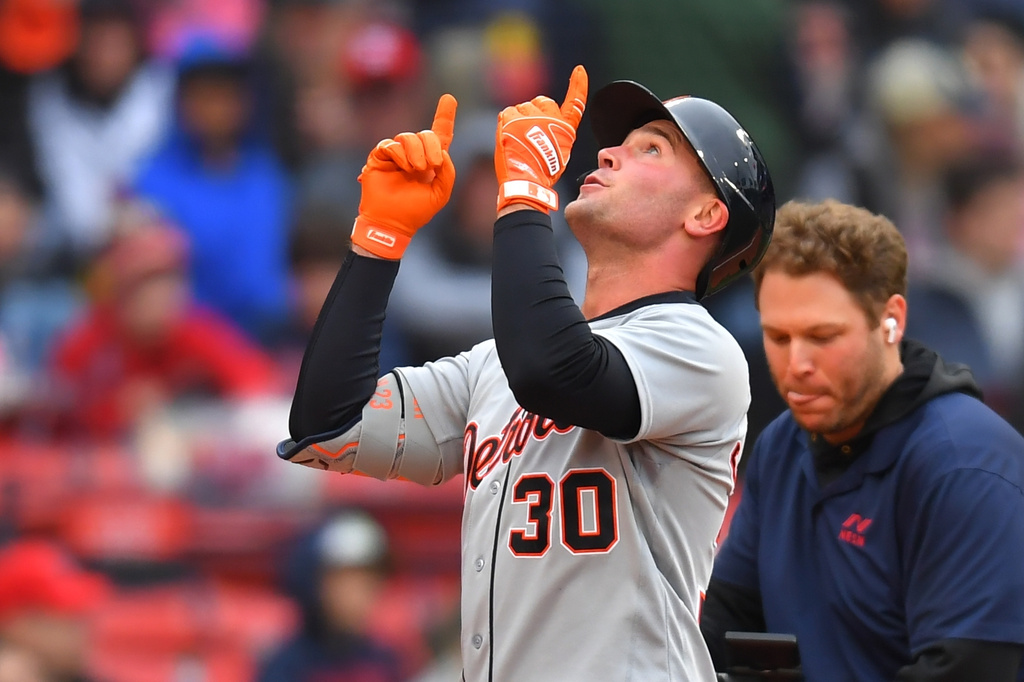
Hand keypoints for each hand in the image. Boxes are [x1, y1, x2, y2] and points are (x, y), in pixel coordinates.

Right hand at [352, 94, 457, 258]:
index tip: (449, 98)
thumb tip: (442, 152)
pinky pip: (391, 145)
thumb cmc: (415, 212)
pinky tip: (403, 168)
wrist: (392, 223)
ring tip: (416, 170)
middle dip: (431, 146)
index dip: (444, 116)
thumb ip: (448, 172)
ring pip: (408, 136)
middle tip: (431, 167)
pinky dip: (400, 155)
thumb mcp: (441, 194)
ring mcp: (396, 154)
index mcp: (430, 162)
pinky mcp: (380, 156)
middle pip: (426, 133)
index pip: (439, 135)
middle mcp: (413, 154)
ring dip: (416, 152)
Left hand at [494, 65, 587, 212]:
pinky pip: (506, 113)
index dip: (578, 85)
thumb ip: (555, 134)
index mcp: (565, 129)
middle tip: (528, 134)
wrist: (526, 183)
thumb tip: (542, 124)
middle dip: (534, 112)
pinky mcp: (513, 119)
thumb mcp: (559, 153)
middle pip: (541, 101)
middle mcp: (551, 119)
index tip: (579, 70)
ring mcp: (531, 117)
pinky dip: (504, 123)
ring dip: (517, 120)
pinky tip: (508, 138)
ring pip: (521, 108)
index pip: (575, 103)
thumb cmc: (542, 173)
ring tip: (517, 141)